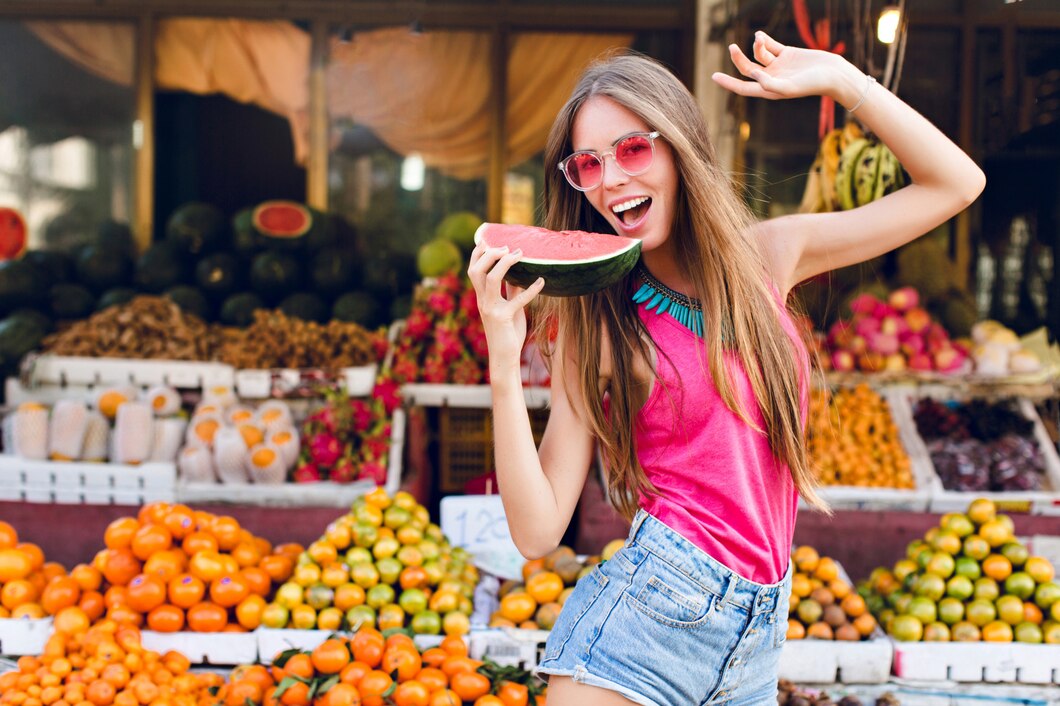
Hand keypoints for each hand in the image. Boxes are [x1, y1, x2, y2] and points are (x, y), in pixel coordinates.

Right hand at [467, 243, 545, 373]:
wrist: (504, 357)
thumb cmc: (507, 333)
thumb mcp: (509, 308)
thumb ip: (511, 292)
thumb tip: (519, 275)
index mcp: (482, 298)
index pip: (473, 270)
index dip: (477, 254)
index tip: (487, 240)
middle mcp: (483, 301)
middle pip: (476, 270)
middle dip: (489, 254)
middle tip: (506, 247)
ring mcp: (491, 309)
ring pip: (490, 279)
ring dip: (504, 264)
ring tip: (518, 254)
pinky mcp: (503, 318)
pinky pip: (517, 300)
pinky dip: (531, 289)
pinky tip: (542, 282)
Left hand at [712, 31, 854, 102]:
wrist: (833, 74)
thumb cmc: (812, 84)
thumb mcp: (789, 87)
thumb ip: (770, 83)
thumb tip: (753, 73)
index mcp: (769, 90)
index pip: (743, 87)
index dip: (728, 83)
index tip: (714, 76)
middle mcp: (771, 78)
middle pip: (748, 68)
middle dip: (738, 59)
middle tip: (731, 48)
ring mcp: (779, 65)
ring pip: (759, 55)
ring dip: (756, 46)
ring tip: (759, 39)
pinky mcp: (787, 53)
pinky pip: (770, 46)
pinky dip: (764, 40)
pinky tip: (759, 35)